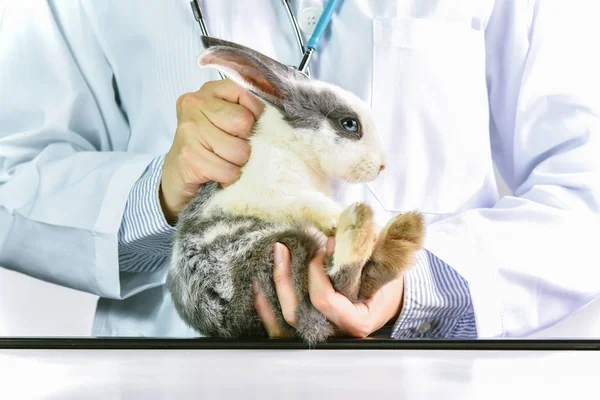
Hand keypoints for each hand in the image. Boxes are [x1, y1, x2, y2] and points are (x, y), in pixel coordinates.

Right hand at [160, 79, 264, 223]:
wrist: (177, 176)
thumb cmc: (209, 147)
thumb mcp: (226, 120)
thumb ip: (248, 108)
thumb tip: (280, 99)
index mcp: (210, 90)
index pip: (248, 92)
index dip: (256, 114)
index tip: (247, 129)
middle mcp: (195, 104)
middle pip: (244, 122)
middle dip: (246, 143)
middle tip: (232, 149)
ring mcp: (189, 130)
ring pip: (239, 150)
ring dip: (238, 164)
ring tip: (224, 162)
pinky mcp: (188, 157)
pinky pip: (228, 171)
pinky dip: (228, 178)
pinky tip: (217, 175)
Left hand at [252, 240, 404, 338]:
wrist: (388, 300)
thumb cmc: (386, 282)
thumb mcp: (382, 266)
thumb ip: (361, 250)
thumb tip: (334, 231)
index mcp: (356, 321)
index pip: (325, 300)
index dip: (317, 272)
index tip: (321, 249)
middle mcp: (334, 332)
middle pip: (296, 313)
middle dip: (285, 278)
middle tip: (282, 250)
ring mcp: (319, 333)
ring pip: (284, 321)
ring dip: (271, 290)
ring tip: (265, 263)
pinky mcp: (308, 329)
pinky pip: (279, 328)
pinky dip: (265, 308)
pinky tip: (258, 284)